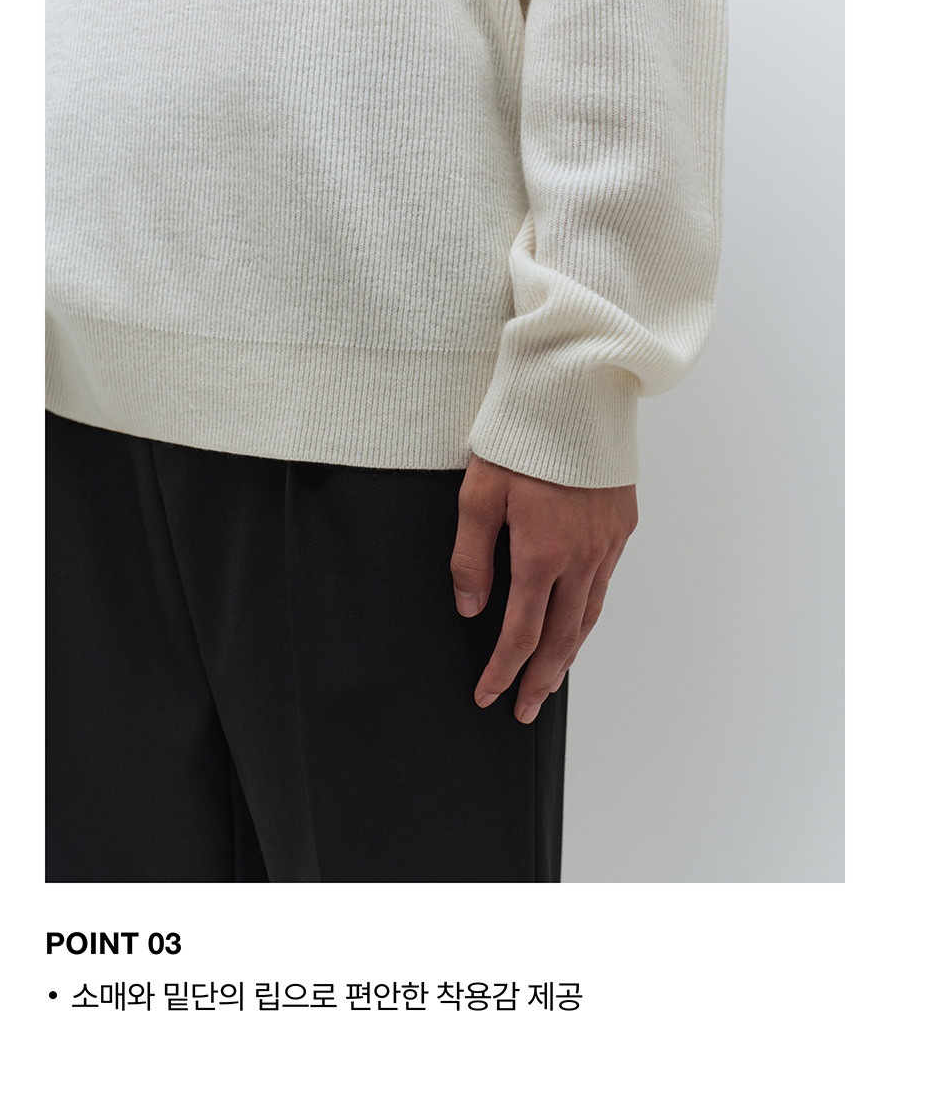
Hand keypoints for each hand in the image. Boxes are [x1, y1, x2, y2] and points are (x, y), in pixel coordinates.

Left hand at [451, 459, 636, 724]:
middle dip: (540, 679)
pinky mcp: (623, 522)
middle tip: (524, 708)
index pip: (521, 633)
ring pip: (589, 615)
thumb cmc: (522, 433)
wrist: (577, 386)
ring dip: (569, 654)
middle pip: (562, 638)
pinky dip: (589, 612)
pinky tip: (578, 619)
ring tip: (550, 680)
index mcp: (542, 552)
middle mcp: (582, 556)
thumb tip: (471, 607)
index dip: (502, 670)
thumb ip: (472, 555)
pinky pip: (606, 582)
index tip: (488, 695)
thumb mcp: (479, 490)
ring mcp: (607, 541)